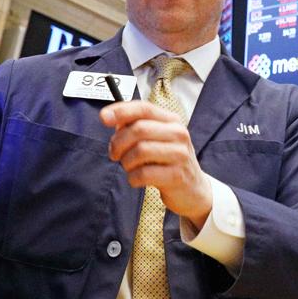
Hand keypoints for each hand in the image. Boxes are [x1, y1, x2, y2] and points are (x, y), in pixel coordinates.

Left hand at [100, 100, 212, 228]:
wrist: (193, 190)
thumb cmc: (169, 162)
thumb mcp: (157, 139)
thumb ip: (136, 126)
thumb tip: (112, 119)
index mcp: (172, 121)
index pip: (144, 108)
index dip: (121, 111)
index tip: (103, 118)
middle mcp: (178, 134)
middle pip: (139, 129)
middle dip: (119, 142)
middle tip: (114, 154)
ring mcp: (180, 154)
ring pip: (140, 150)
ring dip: (126, 162)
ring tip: (129, 167)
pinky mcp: (177, 175)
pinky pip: (143, 174)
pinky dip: (132, 178)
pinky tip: (136, 180)